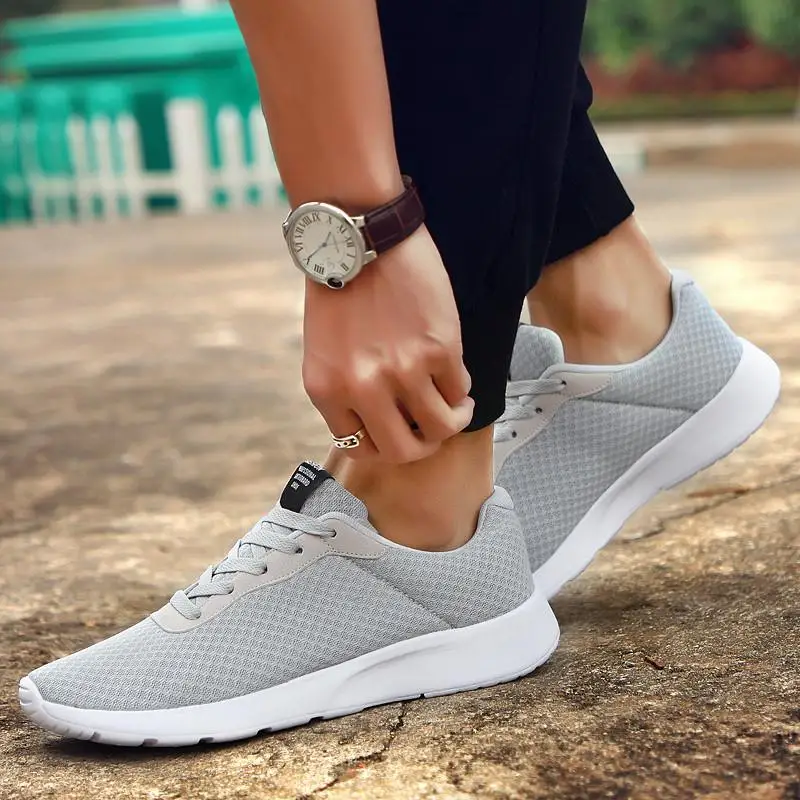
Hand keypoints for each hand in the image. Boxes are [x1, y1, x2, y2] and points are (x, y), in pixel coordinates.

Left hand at [302, 226, 472, 462]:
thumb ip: (346, 390)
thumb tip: (382, 420)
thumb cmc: (339, 287)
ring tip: (456, 407)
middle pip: (404, 451)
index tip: (398, 431)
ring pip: (441, 427)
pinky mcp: (440, 349)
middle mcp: (363, 388)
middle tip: (431, 432)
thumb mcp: (323, 350)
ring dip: (453, 421)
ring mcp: (403, 371)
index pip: (360, 447)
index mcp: (326, 389)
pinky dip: (461, 389)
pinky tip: (456, 376)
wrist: (360, 234)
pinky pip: (460, 389)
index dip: (384, 444)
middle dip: (422, 446)